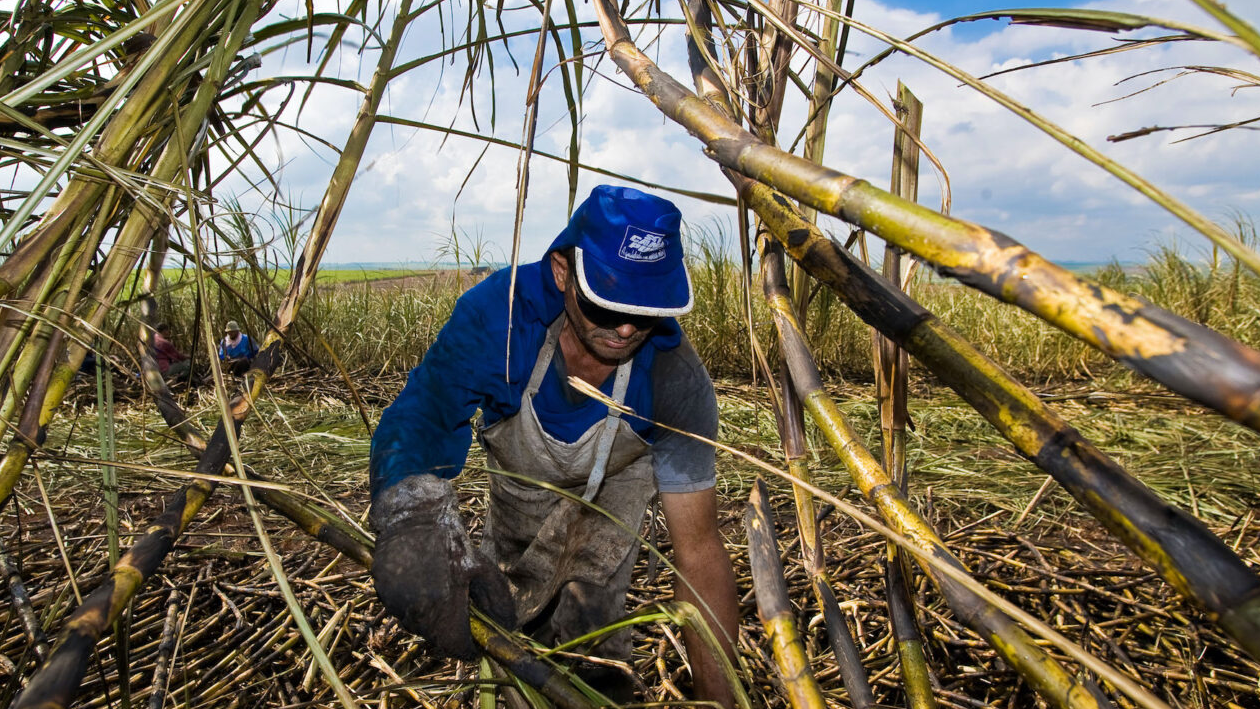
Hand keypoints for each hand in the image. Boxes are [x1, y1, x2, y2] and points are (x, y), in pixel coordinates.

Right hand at [370, 475, 515, 659]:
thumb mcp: (483, 569)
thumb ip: (497, 602)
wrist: (415, 513)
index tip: (474, 641)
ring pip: (416, 624)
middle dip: (450, 630)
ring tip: (440, 589)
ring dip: (430, 618)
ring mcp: (395, 601)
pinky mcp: (381, 590)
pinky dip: (413, 604)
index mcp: (443, 607)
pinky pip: (400, 610)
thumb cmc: (452, 540)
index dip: (467, 647)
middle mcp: (416, 610)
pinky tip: (422, 581)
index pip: (455, 647)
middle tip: (459, 609)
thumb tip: (507, 627)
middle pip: (435, 638)